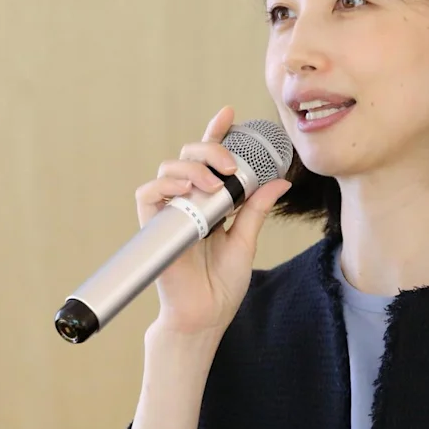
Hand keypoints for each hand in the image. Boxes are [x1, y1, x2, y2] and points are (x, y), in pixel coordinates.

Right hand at [133, 106, 291, 339]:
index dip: (215, 133)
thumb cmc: (222, 284)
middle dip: (209, 148)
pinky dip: (165, 184)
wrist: (205, 315)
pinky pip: (148, 193)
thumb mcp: (246, 240)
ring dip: (192, 167)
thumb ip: (256, 209)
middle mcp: (187, 202)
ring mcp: (169, 212)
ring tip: (212, 181)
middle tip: (229, 163)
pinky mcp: (154, 226)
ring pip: (169, 168)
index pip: (209, 160)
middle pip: (189, 156)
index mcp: (209, 202)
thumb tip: (280, 180)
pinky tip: (186, 188)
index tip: (230, 113)